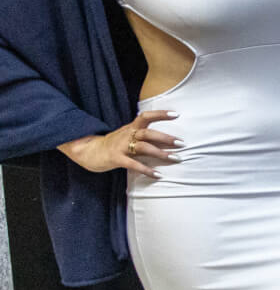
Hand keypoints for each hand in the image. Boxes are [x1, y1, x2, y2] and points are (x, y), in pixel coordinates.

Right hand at [62, 109, 180, 179]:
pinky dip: (147, 170)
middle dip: (166, 138)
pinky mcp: (116, 158)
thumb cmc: (114, 144)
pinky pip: (133, 164)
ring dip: (161, 153)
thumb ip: (145, 137)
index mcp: (131, 127)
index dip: (160, 114)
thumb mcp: (128, 136)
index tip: (177, 114)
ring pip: (143, 147)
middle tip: (182, 143)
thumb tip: (169, 141)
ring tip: (176, 158)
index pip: (146, 116)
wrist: (88, 151)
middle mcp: (127, 134)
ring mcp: (121, 146)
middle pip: (148, 133)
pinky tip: (159, 175)